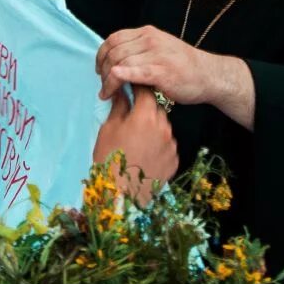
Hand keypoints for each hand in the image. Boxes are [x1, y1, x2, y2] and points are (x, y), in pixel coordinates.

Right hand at [93, 87, 177, 203]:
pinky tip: (145, 155)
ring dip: (154, 128)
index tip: (132, 90)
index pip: (146, 92)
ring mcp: (171, 145)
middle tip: (132, 119)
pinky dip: (159, 146)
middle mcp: (163, 127)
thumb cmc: (110, 158)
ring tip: (137, 141)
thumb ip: (119, 107)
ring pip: (164, 128)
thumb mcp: (109, 129)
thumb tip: (122, 93)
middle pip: (157, 109)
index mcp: (146, 116)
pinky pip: (167, 146)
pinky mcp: (174, 161)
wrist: (120, 194)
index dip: (138, 89)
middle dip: (146, 110)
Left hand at [96, 25, 212, 104]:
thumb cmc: (184, 66)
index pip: (114, 38)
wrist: (209, 75)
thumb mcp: (160, 48)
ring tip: (107, 93)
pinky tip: (111, 89)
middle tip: (103, 84)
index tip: (99, 68)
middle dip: (103, 70)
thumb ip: (140, 50)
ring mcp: (156, 55)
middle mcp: (150, 40)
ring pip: (120, 63)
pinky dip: (118, 79)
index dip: (101, 54)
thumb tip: (116, 60)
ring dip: (108, 80)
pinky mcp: (161, 72)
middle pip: (114, 52)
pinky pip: (133, 73)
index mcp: (148, 33)